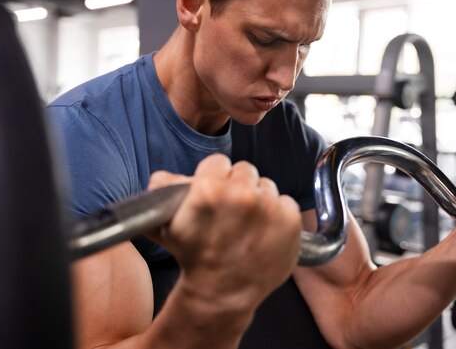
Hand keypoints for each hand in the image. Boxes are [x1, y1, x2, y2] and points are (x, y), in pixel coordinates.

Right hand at [146, 154, 301, 311]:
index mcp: (210, 189)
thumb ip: (164, 188)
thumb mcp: (166, 223)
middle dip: (237, 186)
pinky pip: (286, 202)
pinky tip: (264, 232)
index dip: (213, 178)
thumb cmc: (193, 257)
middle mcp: (242, 194)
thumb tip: (167, 176)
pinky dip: (278, 215)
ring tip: (247, 224)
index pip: (218, 162)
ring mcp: (270, 207)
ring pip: (266, 186)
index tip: (213, 195)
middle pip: (245, 170)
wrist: (222, 293)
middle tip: (230, 211)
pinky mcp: (291, 221)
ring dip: (259, 200)